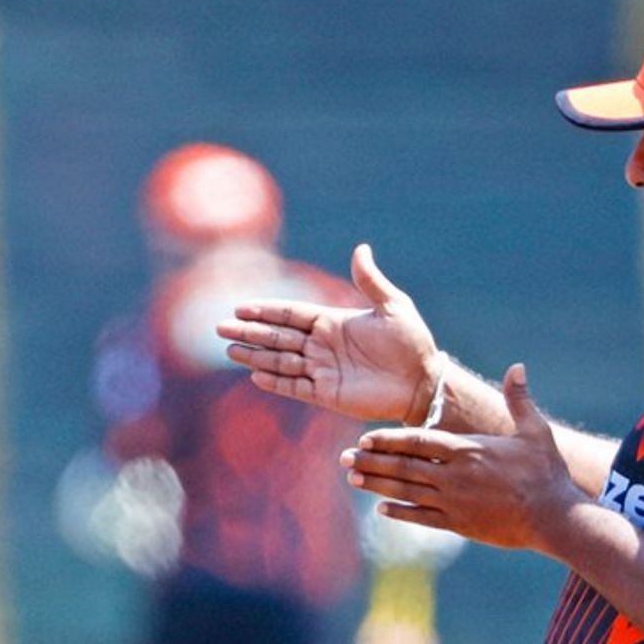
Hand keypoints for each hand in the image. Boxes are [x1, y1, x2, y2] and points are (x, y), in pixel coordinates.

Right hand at [216, 243, 438, 420]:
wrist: (422, 381)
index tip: (241, 308)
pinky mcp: (327, 394)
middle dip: (250, 332)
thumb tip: (360, 248)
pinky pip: (295, 387)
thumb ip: (370, 281)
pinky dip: (276, 381)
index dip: (266, 311)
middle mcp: (322, 346)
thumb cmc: (412, 342)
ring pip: (281, 360)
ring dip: (255, 355)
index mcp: (333, 323)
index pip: (291, 315)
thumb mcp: (392, 306)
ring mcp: (323, 371)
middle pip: (278, 337)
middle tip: (220, 328)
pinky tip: (256, 374)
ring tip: (230, 349)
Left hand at [340, 364, 581, 550]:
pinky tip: (381, 509)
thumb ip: (519, 399)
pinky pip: (421, 518)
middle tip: (344, 457)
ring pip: (406, 491)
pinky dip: (400, 512)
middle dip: (371, 460)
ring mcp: (453, 502)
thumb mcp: (534, 431)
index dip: (387, 439)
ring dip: (377, 484)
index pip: (416, 441)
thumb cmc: (546, 472)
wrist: (554, 517)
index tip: (365, 437)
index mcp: (466, 450)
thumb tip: (517, 367)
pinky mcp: (459, 525)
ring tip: (353, 477)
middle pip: (403, 466)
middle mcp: (453, 475)